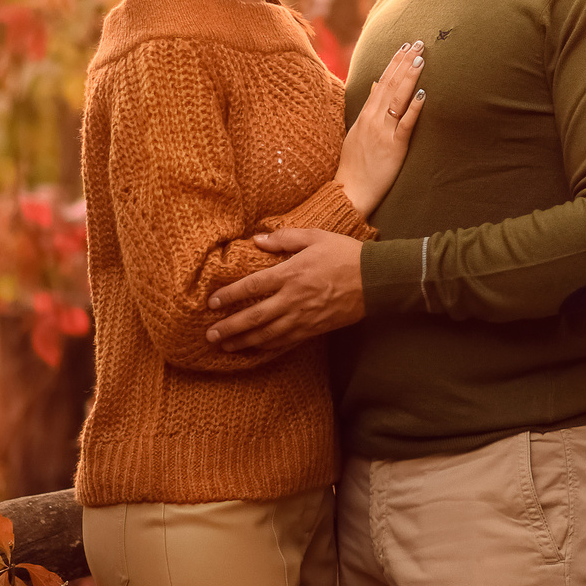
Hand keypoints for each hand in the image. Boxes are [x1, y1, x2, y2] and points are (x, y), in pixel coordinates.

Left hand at [206, 227, 366, 351]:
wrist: (375, 279)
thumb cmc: (345, 254)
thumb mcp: (315, 236)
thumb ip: (284, 238)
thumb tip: (257, 239)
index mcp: (290, 273)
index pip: (252, 287)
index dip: (229, 295)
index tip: (212, 302)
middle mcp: (293, 298)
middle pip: (254, 317)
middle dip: (230, 327)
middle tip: (210, 335)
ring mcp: (303, 317)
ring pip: (267, 334)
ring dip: (244, 342)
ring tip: (225, 347)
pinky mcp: (314, 329)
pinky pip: (286, 341)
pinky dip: (268, 347)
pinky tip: (255, 349)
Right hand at [337, 40, 425, 216]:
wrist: (350, 191)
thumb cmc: (355, 164)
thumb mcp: (357, 131)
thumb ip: (368, 107)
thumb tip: (376, 84)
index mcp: (365, 115)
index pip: (382, 81)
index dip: (394, 62)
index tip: (405, 45)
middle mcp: (373, 119)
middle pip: (390, 84)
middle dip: (405, 62)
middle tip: (419, 42)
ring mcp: (383, 132)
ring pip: (397, 99)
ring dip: (410, 77)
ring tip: (421, 59)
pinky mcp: (393, 147)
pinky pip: (405, 124)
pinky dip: (414, 108)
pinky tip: (424, 94)